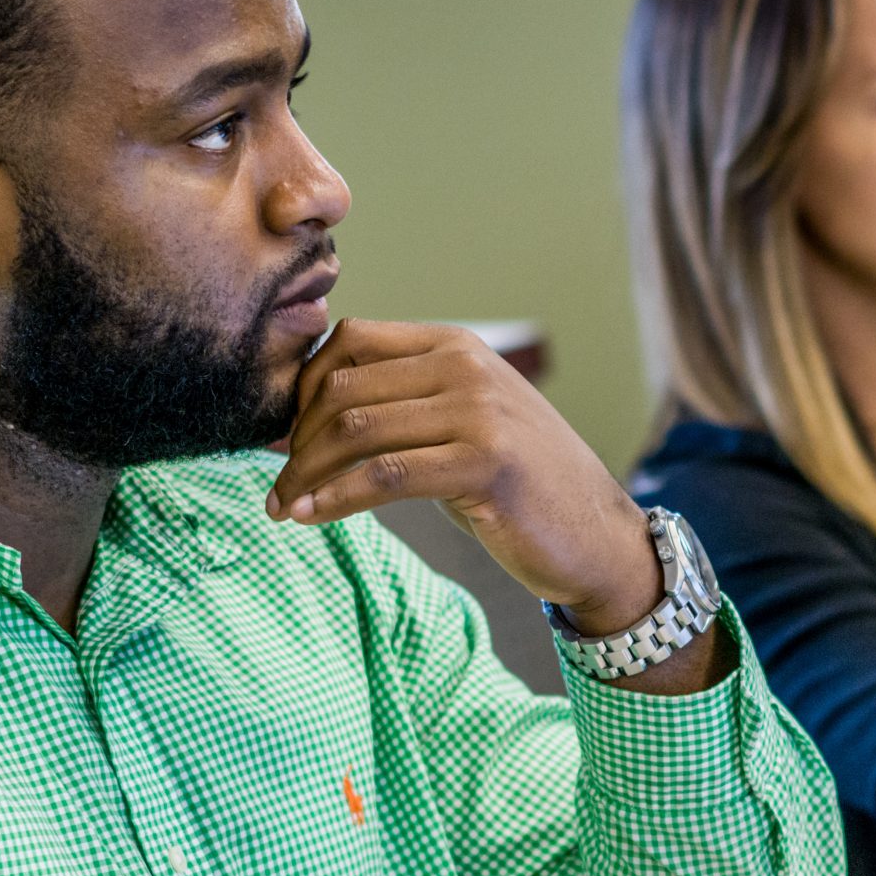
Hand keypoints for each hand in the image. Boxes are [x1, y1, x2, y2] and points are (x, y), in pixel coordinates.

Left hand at [268, 319, 661, 633]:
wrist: (598, 537)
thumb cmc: (521, 489)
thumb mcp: (463, 426)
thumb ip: (405, 405)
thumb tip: (311, 416)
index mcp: (457, 346)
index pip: (351, 339)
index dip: (302, 388)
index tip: (282, 438)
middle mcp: (467, 367)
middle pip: (343, 386)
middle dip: (294, 440)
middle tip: (277, 485)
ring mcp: (479, 412)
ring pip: (356, 429)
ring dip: (305, 473)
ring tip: (282, 507)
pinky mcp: (485, 465)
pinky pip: (385, 475)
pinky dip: (335, 498)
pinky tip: (309, 517)